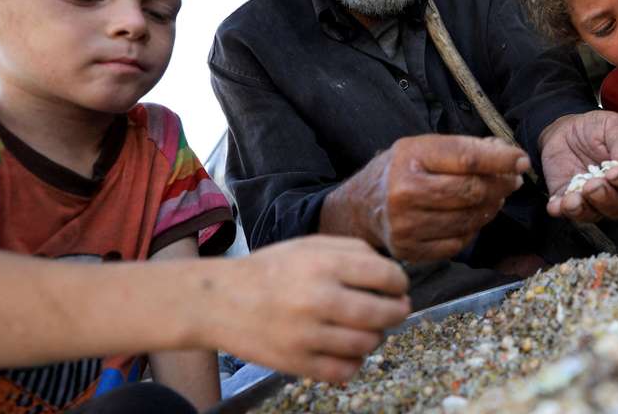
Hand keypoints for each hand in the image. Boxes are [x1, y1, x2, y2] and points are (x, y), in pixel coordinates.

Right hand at [214, 236, 409, 382]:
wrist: (218, 302)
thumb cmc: (270, 270)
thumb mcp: (309, 245)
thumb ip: (353, 251)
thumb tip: (391, 273)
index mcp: (324, 265)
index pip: (387, 276)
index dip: (400, 283)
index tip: (397, 286)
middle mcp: (318, 299)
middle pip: (385, 313)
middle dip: (398, 311)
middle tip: (395, 309)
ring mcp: (307, 335)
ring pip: (369, 344)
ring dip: (376, 336)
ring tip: (367, 328)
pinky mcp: (296, 363)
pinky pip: (345, 370)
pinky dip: (354, 361)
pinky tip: (347, 348)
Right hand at [330, 134, 528, 260]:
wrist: (359, 207)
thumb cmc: (400, 171)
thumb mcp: (423, 147)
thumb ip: (464, 149)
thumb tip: (509, 154)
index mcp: (410, 157)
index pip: (468, 158)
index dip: (502, 160)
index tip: (522, 160)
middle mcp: (404, 192)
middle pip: (472, 191)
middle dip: (501, 185)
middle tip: (512, 181)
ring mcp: (406, 225)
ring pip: (469, 219)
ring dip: (491, 208)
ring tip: (495, 197)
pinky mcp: (409, 250)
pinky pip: (458, 242)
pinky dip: (473, 229)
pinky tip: (472, 217)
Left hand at [540, 111, 617, 221]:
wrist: (565, 131)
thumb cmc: (595, 129)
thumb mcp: (612, 124)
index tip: (613, 174)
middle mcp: (617, 192)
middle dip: (606, 199)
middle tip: (592, 186)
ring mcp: (593, 200)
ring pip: (594, 214)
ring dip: (584, 210)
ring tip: (573, 199)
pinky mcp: (569, 201)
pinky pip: (566, 213)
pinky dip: (561, 210)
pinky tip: (556, 204)